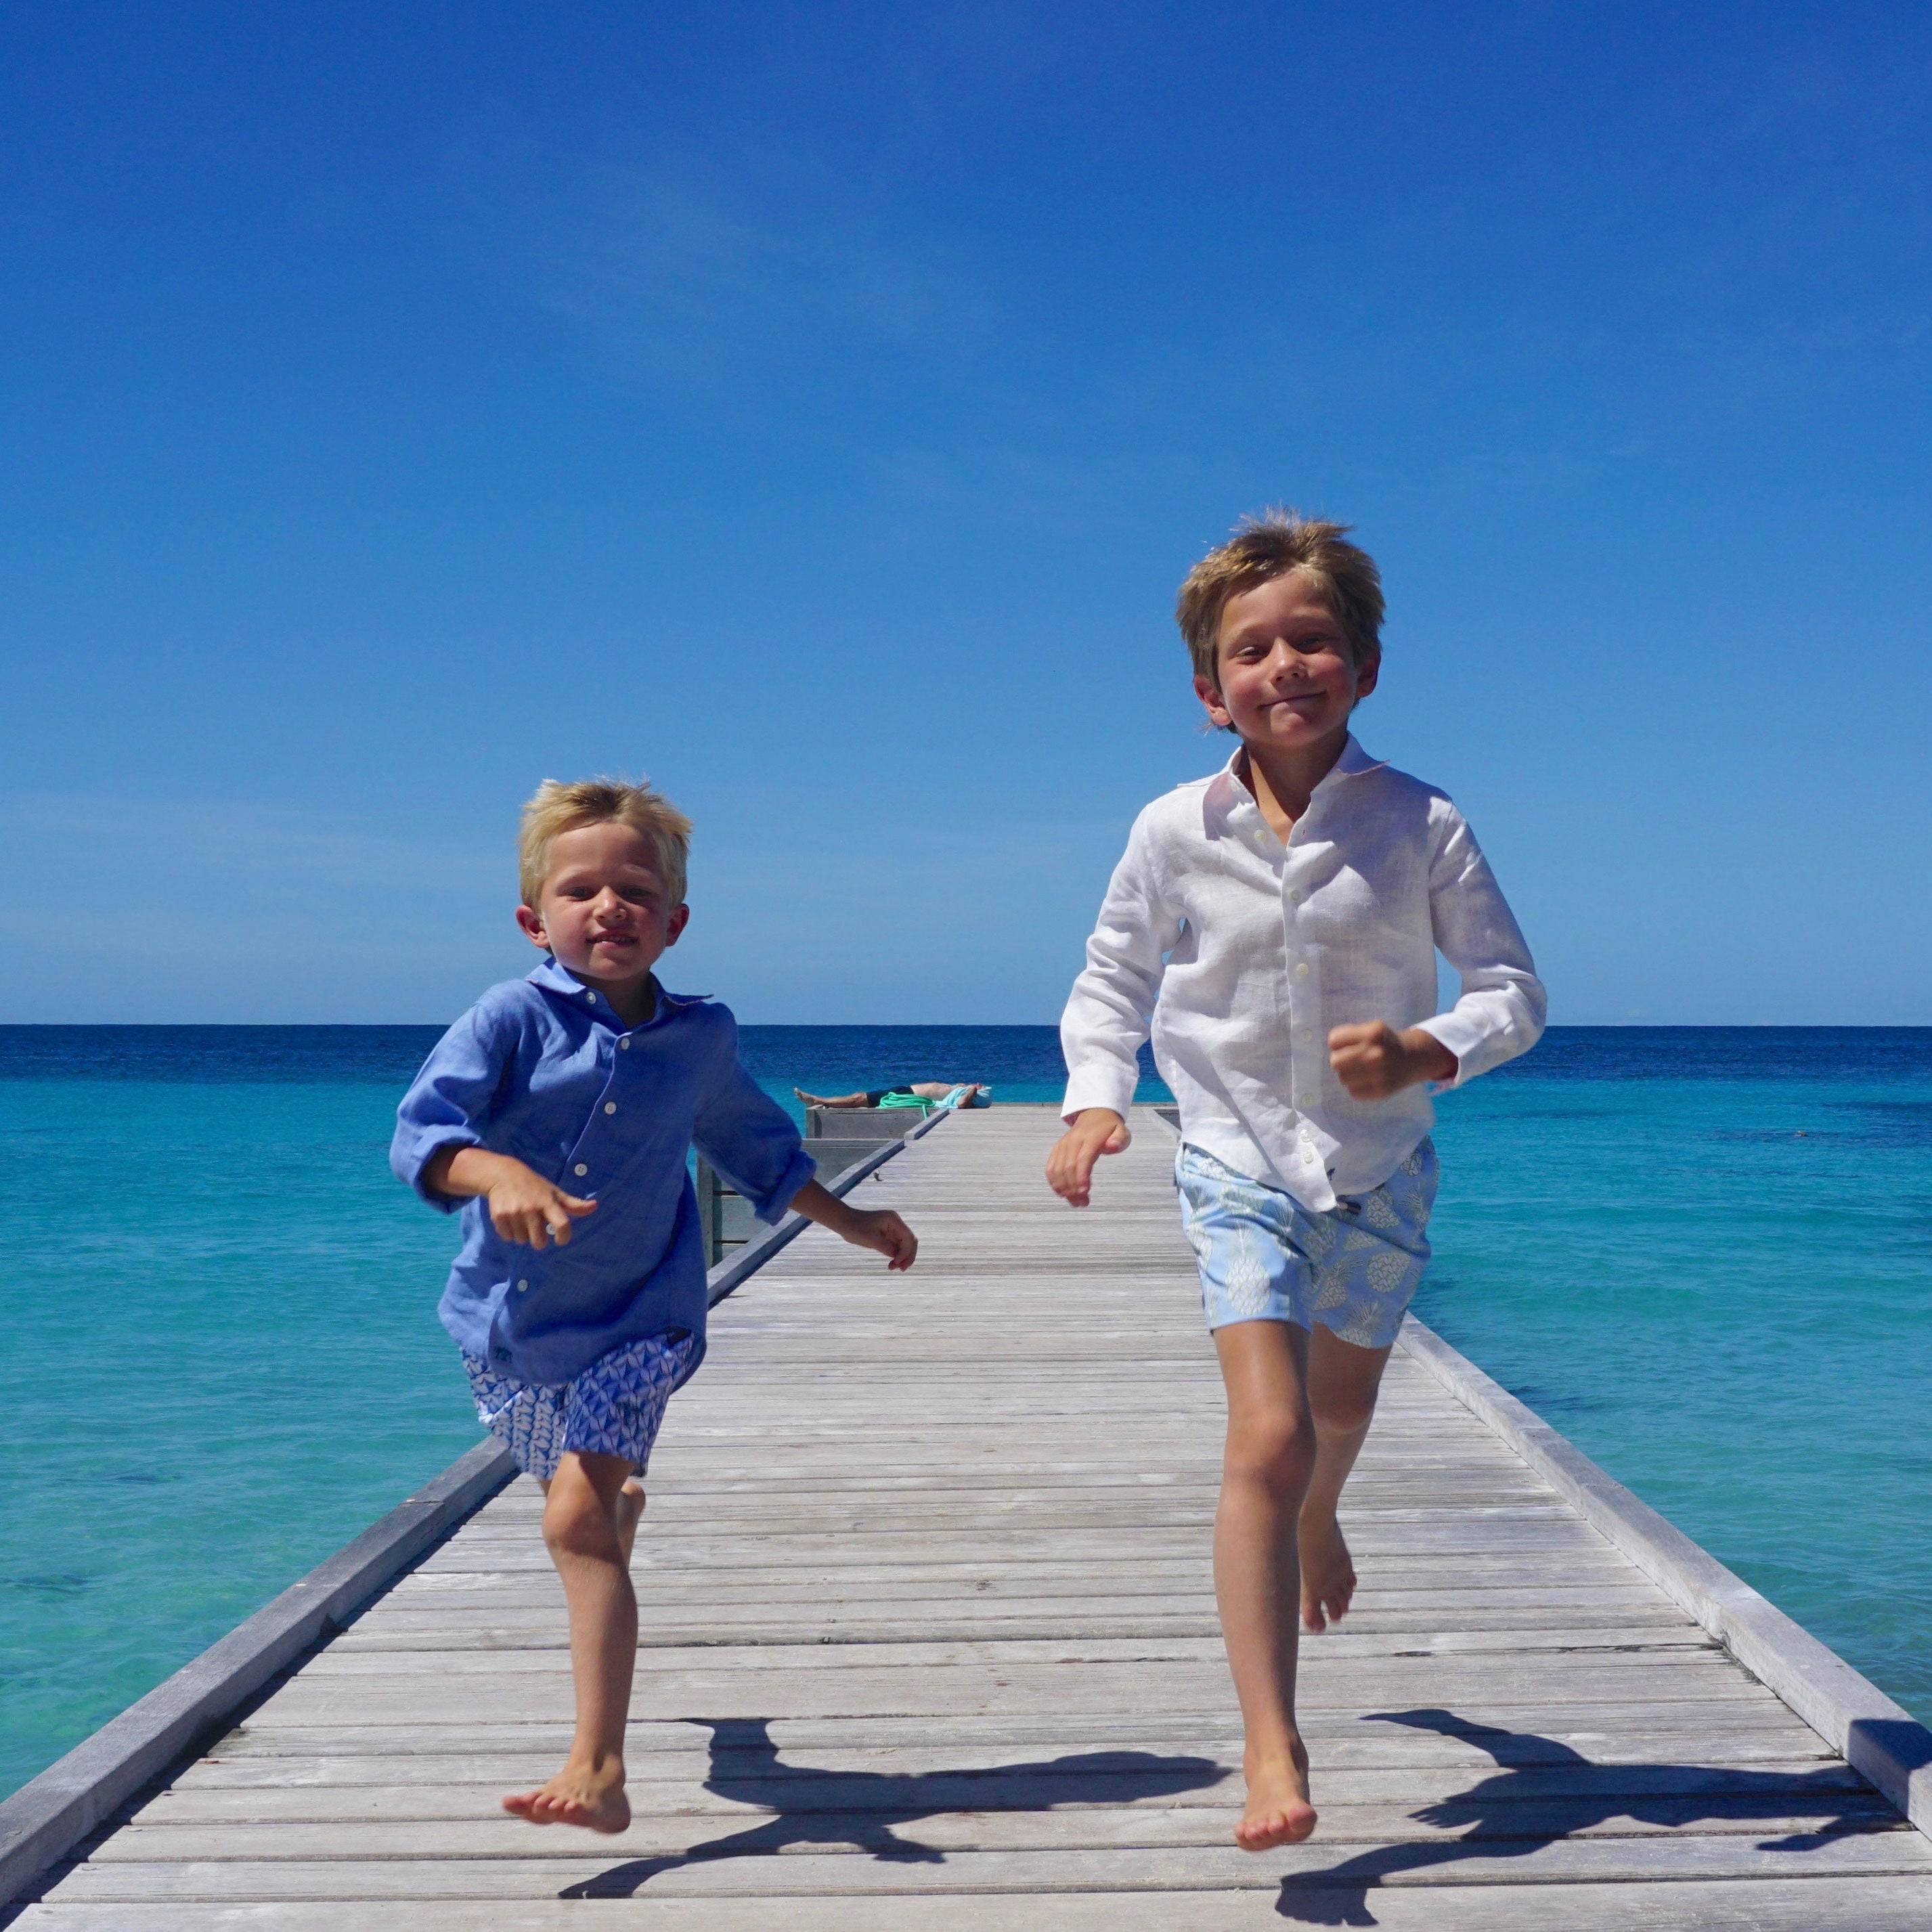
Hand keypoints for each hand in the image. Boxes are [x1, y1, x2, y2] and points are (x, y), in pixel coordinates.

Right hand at [485, 1163, 597, 1247]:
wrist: (503, 1174)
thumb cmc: (534, 1186)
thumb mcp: (554, 1192)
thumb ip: (574, 1204)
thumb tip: (595, 1206)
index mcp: (548, 1202)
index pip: (562, 1225)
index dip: (564, 1237)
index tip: (560, 1240)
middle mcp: (531, 1208)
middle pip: (539, 1241)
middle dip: (539, 1239)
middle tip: (535, 1228)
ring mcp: (514, 1212)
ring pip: (522, 1240)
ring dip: (522, 1234)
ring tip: (521, 1219)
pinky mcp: (499, 1216)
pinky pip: (507, 1237)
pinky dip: (509, 1232)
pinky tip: (510, 1218)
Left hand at [838, 1207, 917, 1271]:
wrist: (844, 1222)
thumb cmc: (855, 1228)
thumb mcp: (871, 1239)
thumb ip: (886, 1247)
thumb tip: (898, 1257)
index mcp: (893, 1220)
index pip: (908, 1237)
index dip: (906, 1251)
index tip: (897, 1262)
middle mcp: (896, 1223)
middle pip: (910, 1241)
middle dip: (907, 1256)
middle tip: (901, 1269)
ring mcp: (893, 1229)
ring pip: (905, 1246)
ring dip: (902, 1258)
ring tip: (893, 1268)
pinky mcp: (888, 1235)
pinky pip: (897, 1247)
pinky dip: (896, 1256)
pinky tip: (891, 1264)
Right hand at [1046, 1109, 1130, 1206]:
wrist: (1094, 1115)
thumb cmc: (1110, 1128)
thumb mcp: (1122, 1131)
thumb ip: (1120, 1139)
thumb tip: (1113, 1146)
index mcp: (1090, 1138)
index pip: (1083, 1158)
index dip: (1082, 1176)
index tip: (1084, 1192)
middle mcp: (1073, 1141)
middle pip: (1068, 1168)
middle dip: (1073, 1188)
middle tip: (1083, 1203)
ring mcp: (1063, 1145)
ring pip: (1057, 1170)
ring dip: (1064, 1189)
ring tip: (1075, 1202)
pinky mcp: (1057, 1150)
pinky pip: (1050, 1167)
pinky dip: (1054, 1182)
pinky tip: (1062, 1193)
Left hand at [1327, 1022, 1456, 1099]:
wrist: (1414, 1058)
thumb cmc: (1385, 1043)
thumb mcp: (1371, 1029)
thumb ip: (1349, 1035)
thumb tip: (1331, 1049)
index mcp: (1372, 1033)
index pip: (1334, 1040)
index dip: (1338, 1043)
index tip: (1346, 1045)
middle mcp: (1377, 1053)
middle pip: (1335, 1061)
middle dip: (1340, 1060)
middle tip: (1351, 1060)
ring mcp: (1381, 1074)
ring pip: (1343, 1079)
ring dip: (1349, 1075)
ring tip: (1362, 1070)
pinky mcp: (1382, 1091)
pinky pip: (1353, 1092)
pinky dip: (1357, 1087)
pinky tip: (1368, 1080)